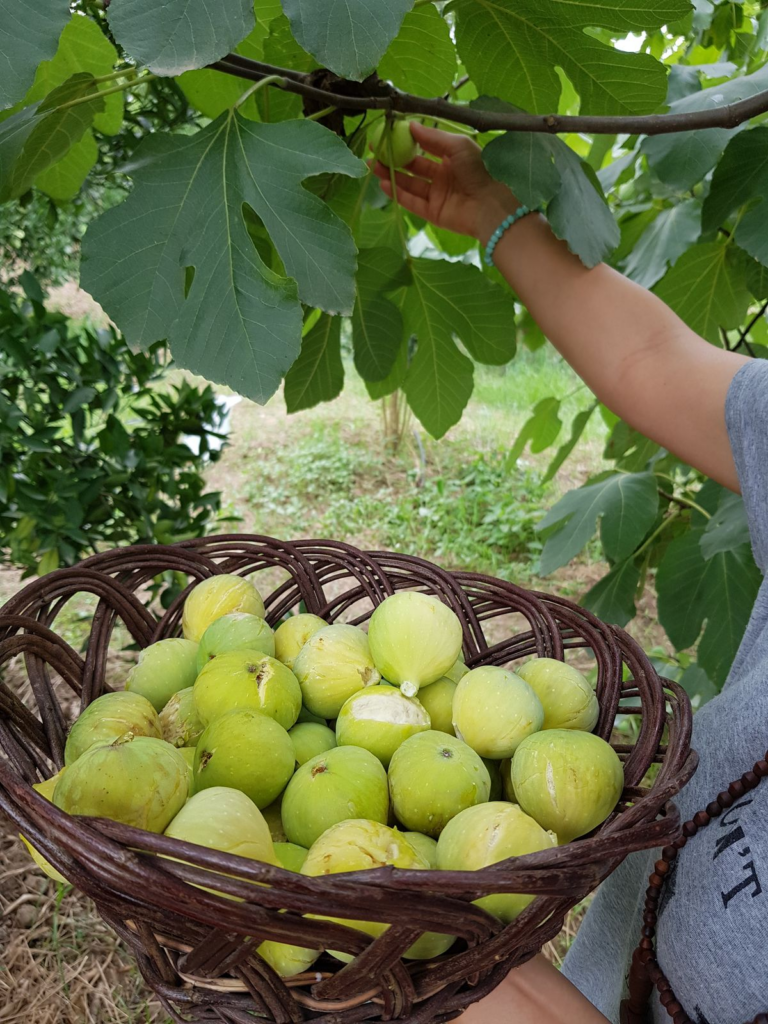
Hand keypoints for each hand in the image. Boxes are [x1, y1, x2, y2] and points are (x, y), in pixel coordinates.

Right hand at [370, 121, 518, 243]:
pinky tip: (384, 184)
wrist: (490, 204)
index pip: (424, 148)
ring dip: (392, 175)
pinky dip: (398, 193)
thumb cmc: (479, 170)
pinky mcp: (433, 213)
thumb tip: (410, 125)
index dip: (406, 141)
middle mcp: (443, 176)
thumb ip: (433, 138)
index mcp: (451, 158)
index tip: (389, 134)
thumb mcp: (457, 146)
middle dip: (394, 159)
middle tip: (375, 150)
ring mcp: (437, 195)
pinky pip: (412, 202)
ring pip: (409, 184)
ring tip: (374, 166)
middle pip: (413, 167)